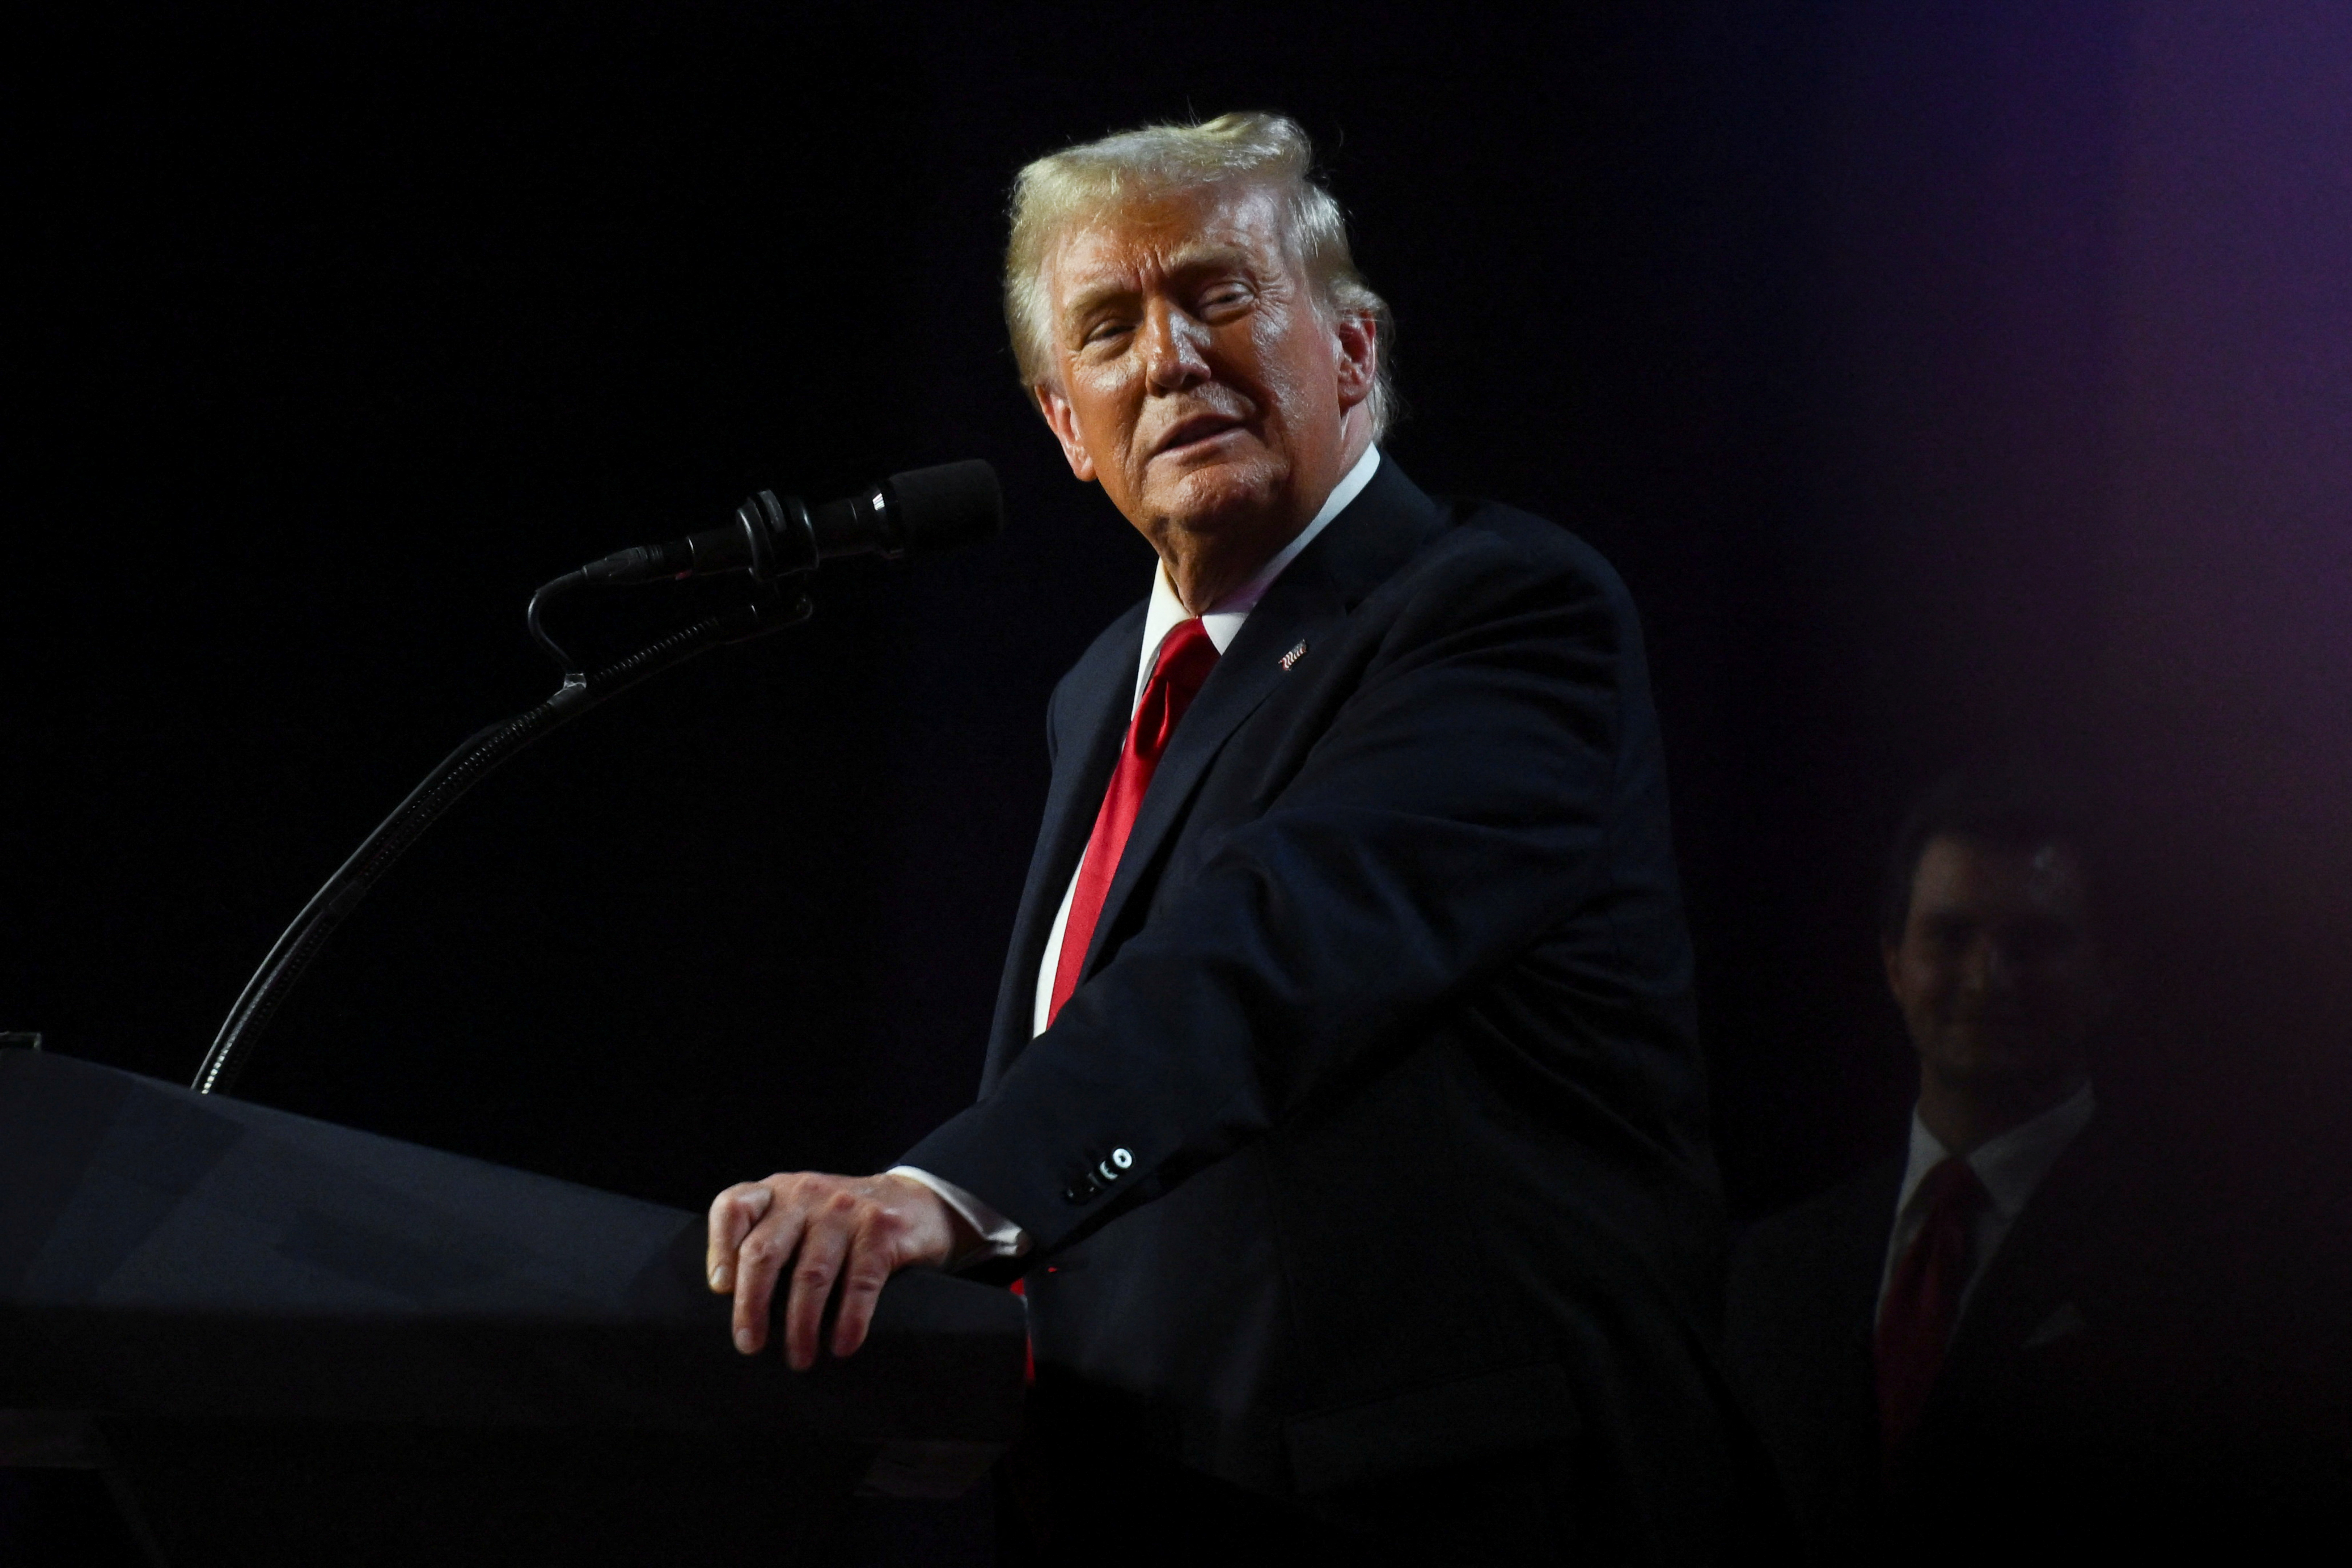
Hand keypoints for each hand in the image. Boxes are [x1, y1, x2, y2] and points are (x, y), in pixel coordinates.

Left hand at [704, 1171, 973, 1369]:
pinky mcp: (881, 1229)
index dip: (719, 1249)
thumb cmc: (843, 1225)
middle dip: (752, 1305)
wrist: (918, 1204)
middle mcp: (807, 1195)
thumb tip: (735, 1307)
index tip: (719, 1290)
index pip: (733, 1207)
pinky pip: (859, 1283)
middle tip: (750, 1345)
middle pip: (764, 1251)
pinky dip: (848, 1321)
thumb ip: (768, 1242)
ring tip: (799, 1358)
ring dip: (800, 1326)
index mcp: (778, 1192)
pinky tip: (842, 1346)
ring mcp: (845, 1210)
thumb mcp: (800, 1217)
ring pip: (810, 1274)